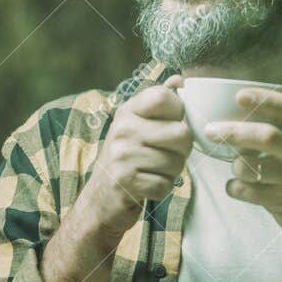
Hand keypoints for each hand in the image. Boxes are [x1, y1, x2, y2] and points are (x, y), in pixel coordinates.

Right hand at [41, 79, 190, 281]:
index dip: (179, 114)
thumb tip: (180, 79)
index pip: (166, 97)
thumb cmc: (127, 161)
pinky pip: (166, 185)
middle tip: (166, 157)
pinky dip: (162, 190)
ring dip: (172, 173)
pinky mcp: (126, 181)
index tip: (170, 125)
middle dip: (182, 151)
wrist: (99, 202)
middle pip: (182, 133)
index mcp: (128, 111)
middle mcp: (123, 129)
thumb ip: (159, 104)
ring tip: (153, 172)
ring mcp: (122, 155)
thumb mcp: (137, 127)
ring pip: (176, 162)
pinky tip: (147, 187)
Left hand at [204, 87, 281, 242]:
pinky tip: (236, 187)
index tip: (240, 95)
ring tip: (235, 167)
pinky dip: (235, 188)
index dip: (264, 100)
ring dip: (236, 166)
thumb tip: (238, 120)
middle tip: (211, 131)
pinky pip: (248, 193)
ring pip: (252, 168)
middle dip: (235, 132)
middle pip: (268, 137)